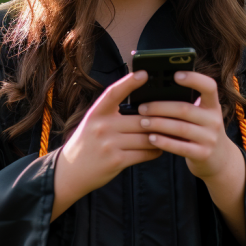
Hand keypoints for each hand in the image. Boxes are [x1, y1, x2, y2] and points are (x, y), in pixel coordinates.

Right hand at [51, 71, 161, 220]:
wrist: (70, 171)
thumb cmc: (87, 143)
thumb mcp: (93, 122)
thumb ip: (113, 114)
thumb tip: (144, 107)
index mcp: (96, 113)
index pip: (113, 93)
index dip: (129, 82)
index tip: (144, 74)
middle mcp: (102, 126)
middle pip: (140, 120)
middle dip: (159, 120)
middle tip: (175, 115)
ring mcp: (109, 144)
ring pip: (146, 137)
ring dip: (161, 137)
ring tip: (170, 134)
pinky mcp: (116, 161)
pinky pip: (144, 154)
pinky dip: (156, 151)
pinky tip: (160, 148)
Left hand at [137, 70, 245, 245]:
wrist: (220, 161)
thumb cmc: (201, 131)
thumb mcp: (201, 116)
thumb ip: (185, 104)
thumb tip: (154, 92)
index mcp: (212, 105)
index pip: (209, 86)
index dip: (194, 79)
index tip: (175, 75)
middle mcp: (214, 120)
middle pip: (185, 109)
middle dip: (160, 107)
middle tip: (142, 107)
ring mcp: (210, 138)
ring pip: (180, 128)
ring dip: (158, 124)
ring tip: (142, 122)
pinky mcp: (203, 154)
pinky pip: (180, 147)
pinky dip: (164, 142)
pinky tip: (151, 138)